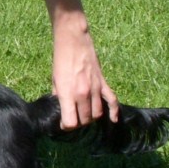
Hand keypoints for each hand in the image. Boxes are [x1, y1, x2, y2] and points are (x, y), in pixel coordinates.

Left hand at [52, 12, 118, 129]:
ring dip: (91, 118)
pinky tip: (113, 120)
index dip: (67, 126)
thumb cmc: (60, 60)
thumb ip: (59, 96)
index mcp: (67, 93)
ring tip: (85, 116)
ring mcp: (95, 88)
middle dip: (79, 123)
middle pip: (85, 120)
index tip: (64, 124)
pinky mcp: (103, 82)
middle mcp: (83, 93)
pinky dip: (114, 112)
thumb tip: (62, 108)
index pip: (71, 122)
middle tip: (74, 119)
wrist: (73, 41)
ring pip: (97, 113)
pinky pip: (112, 101)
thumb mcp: (54, 80)